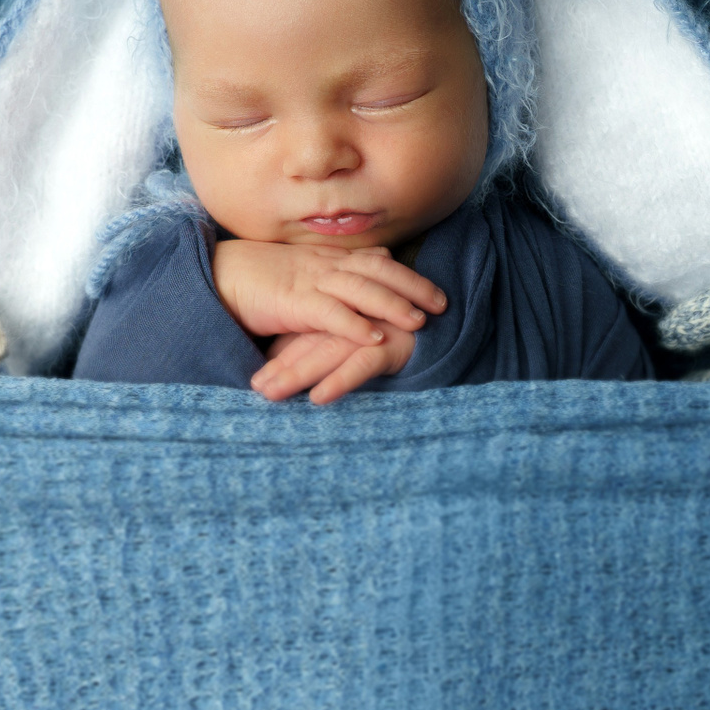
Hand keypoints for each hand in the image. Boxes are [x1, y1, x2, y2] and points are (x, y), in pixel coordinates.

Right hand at [210, 239, 444, 347]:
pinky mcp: (292, 303)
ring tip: (419, 322)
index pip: (377, 261)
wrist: (219, 276)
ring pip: (360, 289)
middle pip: (378, 271)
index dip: (408, 274)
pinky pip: (330, 313)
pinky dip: (355, 325)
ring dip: (392, 305)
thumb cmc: (260, 278)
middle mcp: (324, 266)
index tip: (436, 290)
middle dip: (413, 287)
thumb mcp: (305, 270)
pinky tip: (375, 337)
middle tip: (443, 304)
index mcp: (328, 259)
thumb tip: (376, 262)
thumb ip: (339, 270)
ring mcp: (309, 282)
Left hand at [253, 322, 416, 403]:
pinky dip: (340, 380)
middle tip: (257, 390)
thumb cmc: (404, 338)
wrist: (453, 330)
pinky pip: (363, 364)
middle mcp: (357, 318)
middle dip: (281, 368)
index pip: (305, 335)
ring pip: (329, 351)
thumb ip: (332, 343)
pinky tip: (319, 397)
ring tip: (273, 393)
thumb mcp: (364, 341)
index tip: (256, 381)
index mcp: (347, 312)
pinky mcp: (395, 345)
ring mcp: (375, 328)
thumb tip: (290, 360)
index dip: (278, 357)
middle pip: (309, 343)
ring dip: (298, 374)